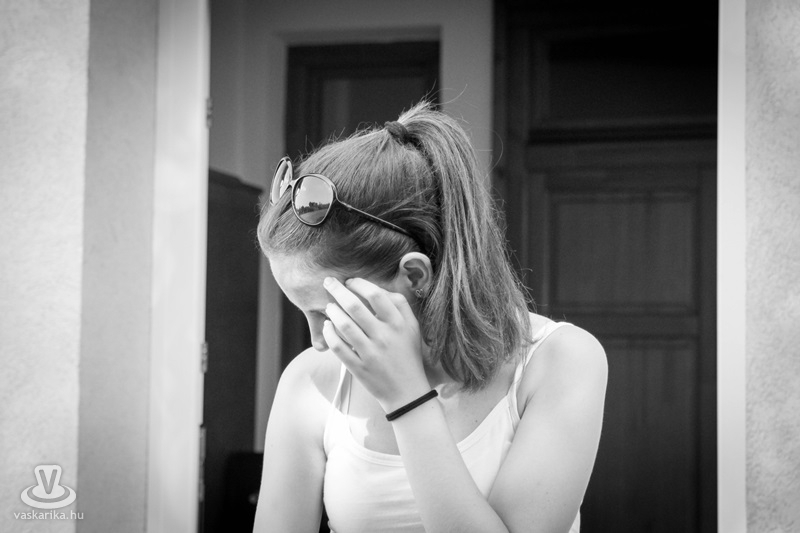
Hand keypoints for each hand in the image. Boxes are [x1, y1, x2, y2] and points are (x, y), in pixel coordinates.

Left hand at [322, 277, 430, 411]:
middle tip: (328, 282)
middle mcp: (384, 337)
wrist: (407, 392)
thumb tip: (377, 288)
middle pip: (355, 306)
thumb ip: (399, 305)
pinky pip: (338, 347)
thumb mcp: (412, 327)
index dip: (359, 284)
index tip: (350, 281)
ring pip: (344, 325)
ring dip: (332, 311)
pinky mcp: (359, 368)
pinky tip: (327, 326)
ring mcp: (370, 353)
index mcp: (398, 324)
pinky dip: (329, 333)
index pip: (376, 295)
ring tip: (329, 306)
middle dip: (337, 290)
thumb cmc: (408, 354)